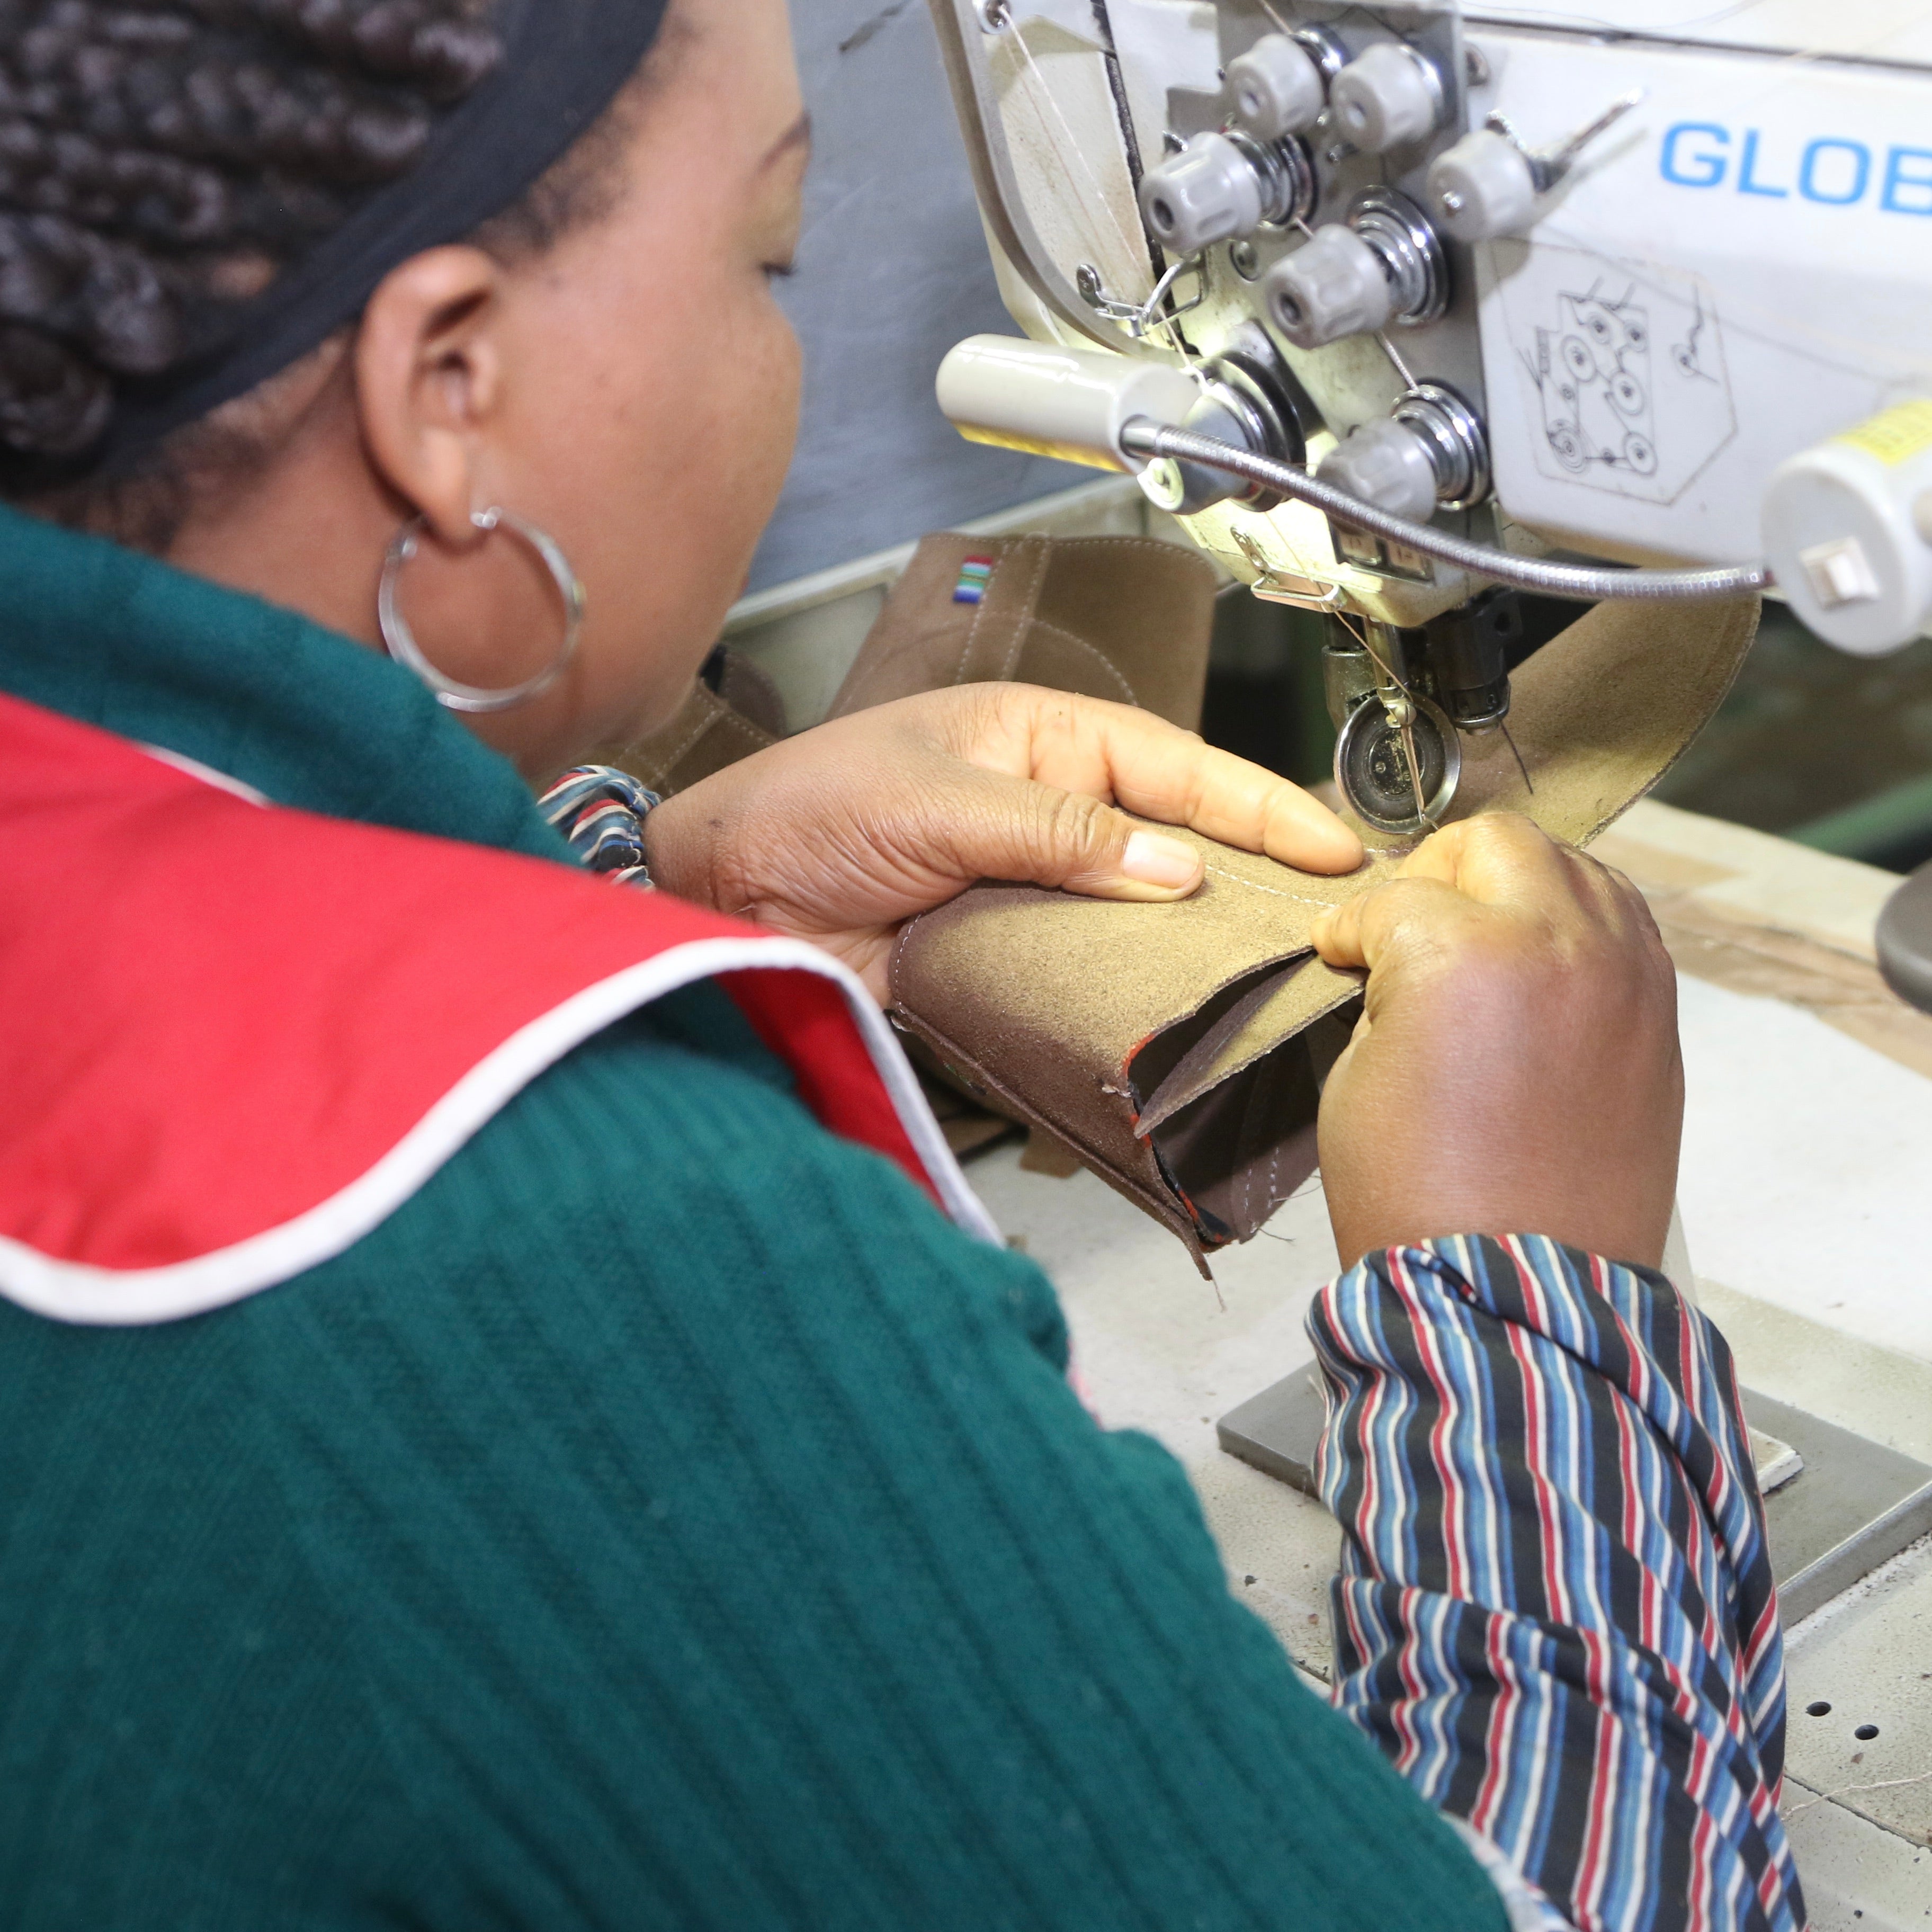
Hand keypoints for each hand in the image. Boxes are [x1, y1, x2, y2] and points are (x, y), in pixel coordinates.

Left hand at [643, 683, 1362, 1000]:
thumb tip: (1172, 867)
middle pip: (1175, 841)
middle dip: (1249, 877)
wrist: (723, 891)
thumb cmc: (807, 805)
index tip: (1329, 846)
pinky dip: (1121, 993)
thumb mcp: (941, 798)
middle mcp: (1048, 812)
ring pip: (1136, 915)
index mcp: (1040, 740)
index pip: (1176, 765)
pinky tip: (1168, 1014)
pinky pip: (1080, 973)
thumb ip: (1058, 833)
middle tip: (1329, 920)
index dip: (1257, 805)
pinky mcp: (1001, 955)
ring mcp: (1030, 888)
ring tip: (1275, 976)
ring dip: (1192, 945)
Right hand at [1309, 813, 1680, 1269]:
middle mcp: (1558, 943)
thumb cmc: (1420, 1198)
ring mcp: (1623, 974)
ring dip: (1514, 883)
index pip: (1393, 897)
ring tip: (1478, 932)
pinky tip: (1535, 965)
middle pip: (1494, 843)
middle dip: (1435, 872)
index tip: (1339, 950)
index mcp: (1463, 956)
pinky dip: (1574, 923)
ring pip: (1572, 864)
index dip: (1350, 926)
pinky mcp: (1658, 1014)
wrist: (1510, 1288)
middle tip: (1404, 920)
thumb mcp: (1355, 1074)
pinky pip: (1622, 922)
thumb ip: (1382, 989)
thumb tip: (1394, 960)